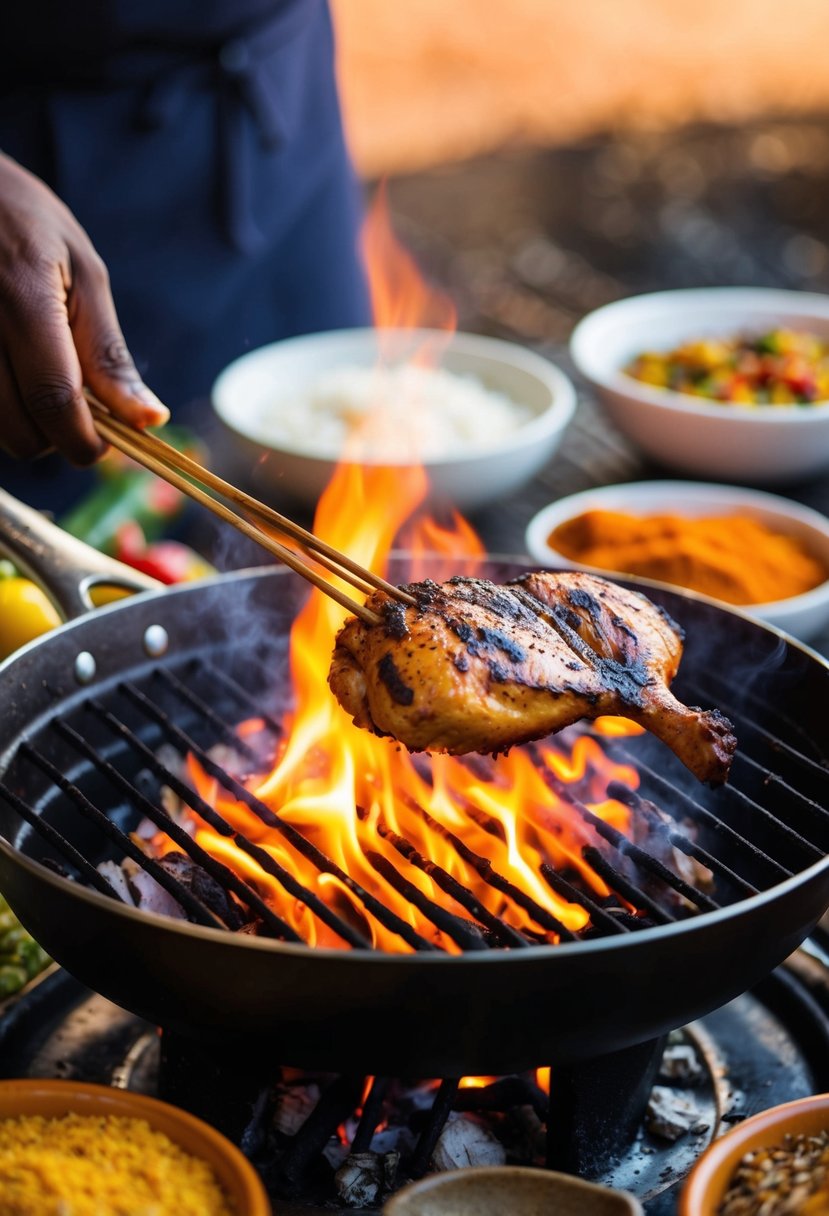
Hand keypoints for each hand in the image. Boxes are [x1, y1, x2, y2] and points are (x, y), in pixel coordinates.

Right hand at [0, 153, 168, 464]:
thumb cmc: (26, 222)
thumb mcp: (84, 273)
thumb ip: (109, 355)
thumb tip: (149, 420)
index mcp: (24, 303)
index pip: (55, 402)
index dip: (87, 439)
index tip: (109, 440)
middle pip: (22, 432)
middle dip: (59, 436)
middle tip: (76, 404)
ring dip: (27, 425)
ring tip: (39, 377)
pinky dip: (3, 407)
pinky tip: (12, 371)